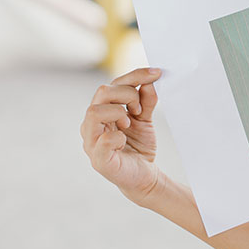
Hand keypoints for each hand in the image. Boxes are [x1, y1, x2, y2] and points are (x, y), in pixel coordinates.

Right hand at [81, 67, 162, 203]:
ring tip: (130, 123)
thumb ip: (147, 99)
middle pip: (102, 92)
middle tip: (140, 109)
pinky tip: (125, 140)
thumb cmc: (139, 145)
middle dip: (127, 94)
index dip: (135, 75)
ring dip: (118, 112)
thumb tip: (151, 80)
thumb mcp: (146, 118)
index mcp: (103, 110)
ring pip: (94, 112)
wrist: (144, 175)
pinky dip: (117, 137)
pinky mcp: (98, 159)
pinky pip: (102, 141)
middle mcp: (92, 123)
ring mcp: (92, 141)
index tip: (156, 73)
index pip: (113, 84)